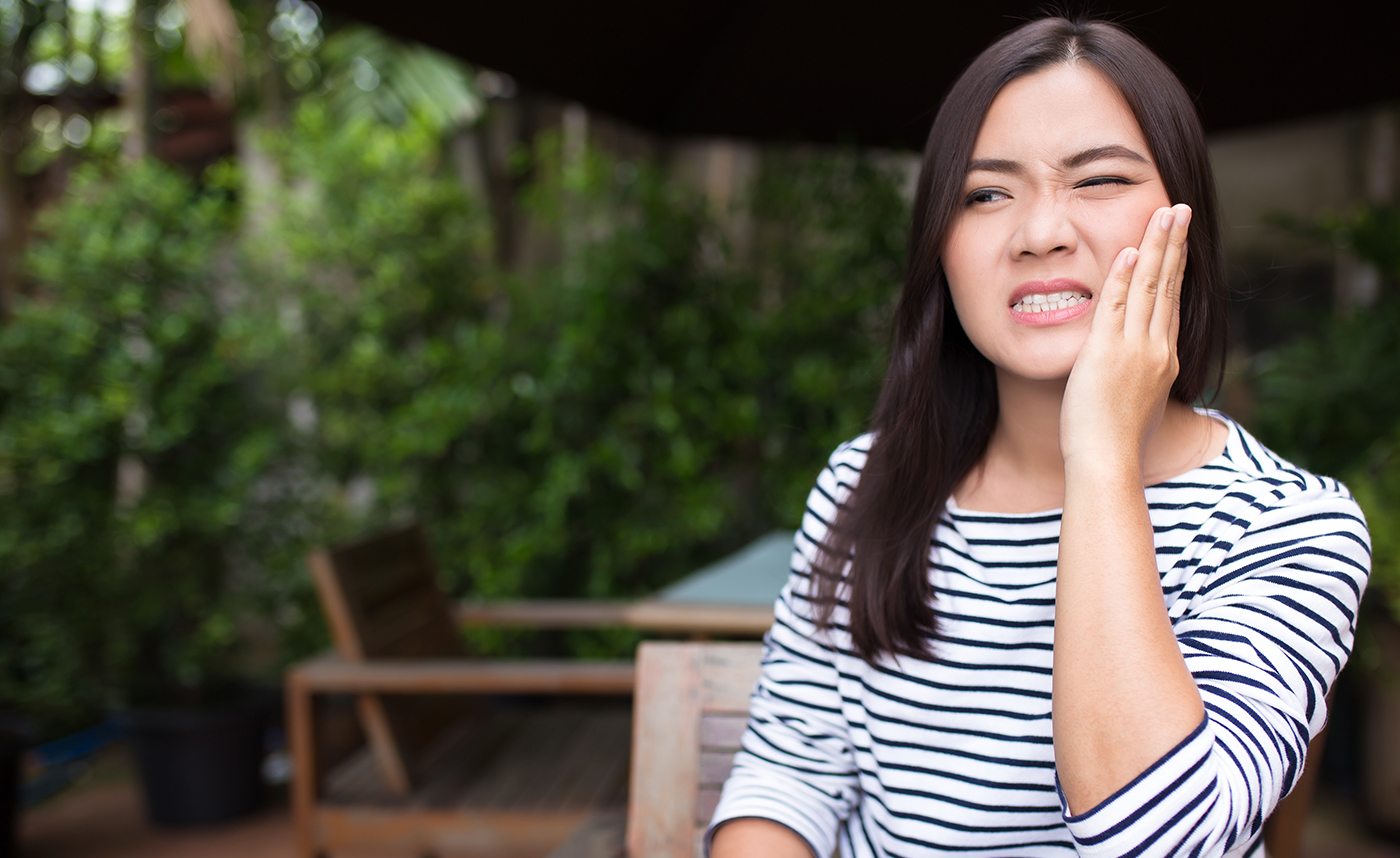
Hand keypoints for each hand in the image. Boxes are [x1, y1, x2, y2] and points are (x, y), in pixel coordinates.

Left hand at [1060, 203, 1190, 469]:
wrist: (1108, 463)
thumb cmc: (1117, 445)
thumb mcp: (1138, 405)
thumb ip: (1139, 381)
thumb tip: (1134, 377)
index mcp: (1164, 361)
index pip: (1172, 304)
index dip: (1176, 269)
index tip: (1179, 241)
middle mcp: (1157, 350)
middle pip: (1169, 286)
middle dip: (1175, 244)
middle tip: (1180, 210)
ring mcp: (1135, 350)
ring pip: (1149, 287)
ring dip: (1156, 247)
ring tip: (1164, 213)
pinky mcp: (1108, 353)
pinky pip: (1117, 306)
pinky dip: (1124, 277)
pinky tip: (1131, 251)